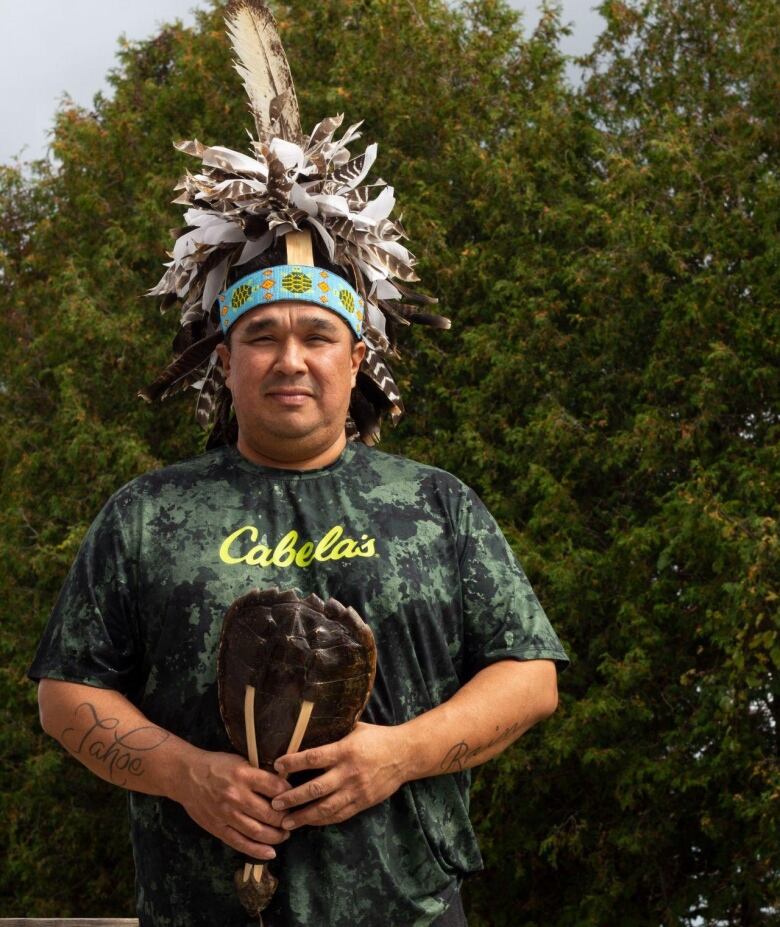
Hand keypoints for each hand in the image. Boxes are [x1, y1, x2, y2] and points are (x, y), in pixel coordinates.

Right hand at [175, 749, 291, 858]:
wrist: (186, 776)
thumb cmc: (217, 765)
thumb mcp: (240, 761)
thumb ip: (259, 773)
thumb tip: (284, 783)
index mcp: (244, 775)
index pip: (275, 787)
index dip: (289, 794)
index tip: (295, 796)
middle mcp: (237, 796)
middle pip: (270, 813)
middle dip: (285, 819)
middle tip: (292, 819)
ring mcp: (227, 814)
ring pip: (258, 832)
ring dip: (276, 836)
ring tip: (284, 834)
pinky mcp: (218, 828)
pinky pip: (241, 843)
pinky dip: (258, 851)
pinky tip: (270, 853)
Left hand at [269, 722, 407, 829]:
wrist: (405, 755)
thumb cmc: (377, 738)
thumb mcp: (355, 729)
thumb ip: (334, 733)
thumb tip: (308, 729)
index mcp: (345, 750)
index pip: (314, 757)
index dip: (294, 762)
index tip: (277, 766)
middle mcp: (349, 772)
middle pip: (316, 788)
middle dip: (293, 798)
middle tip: (274, 804)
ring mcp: (356, 790)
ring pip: (326, 808)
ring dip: (304, 816)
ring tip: (286, 822)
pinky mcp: (363, 802)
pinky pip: (339, 814)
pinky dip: (322, 820)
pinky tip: (309, 823)